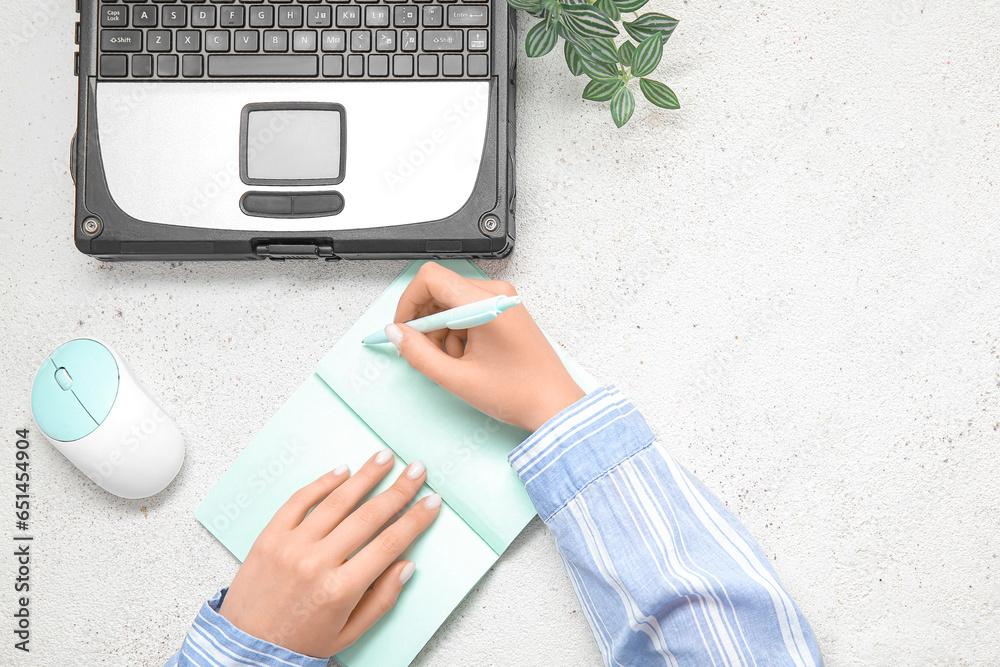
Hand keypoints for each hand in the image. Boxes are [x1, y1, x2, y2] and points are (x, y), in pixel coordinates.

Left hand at [219, 450, 440, 657]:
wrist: (247, 647)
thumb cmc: (301, 642)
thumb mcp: (349, 632)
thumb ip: (382, 600)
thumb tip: (406, 564)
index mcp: (340, 590)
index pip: (389, 543)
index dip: (415, 519)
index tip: (432, 501)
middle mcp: (317, 563)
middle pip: (368, 516)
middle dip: (398, 489)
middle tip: (417, 470)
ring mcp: (291, 546)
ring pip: (336, 502)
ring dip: (365, 476)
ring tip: (384, 457)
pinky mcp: (270, 537)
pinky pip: (299, 501)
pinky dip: (322, 483)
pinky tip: (342, 471)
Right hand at [386, 262, 585, 431]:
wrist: (553, 405)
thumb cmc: (519, 393)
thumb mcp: (457, 378)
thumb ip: (418, 354)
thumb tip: (396, 333)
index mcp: (485, 303)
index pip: (430, 278)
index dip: (408, 302)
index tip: (402, 328)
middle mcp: (496, 294)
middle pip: (439, 289)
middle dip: (425, 321)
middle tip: (422, 351)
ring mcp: (502, 301)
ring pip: (451, 302)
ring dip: (441, 330)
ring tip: (452, 361)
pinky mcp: (504, 311)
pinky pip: (467, 310)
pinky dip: (457, 332)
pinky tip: (465, 358)